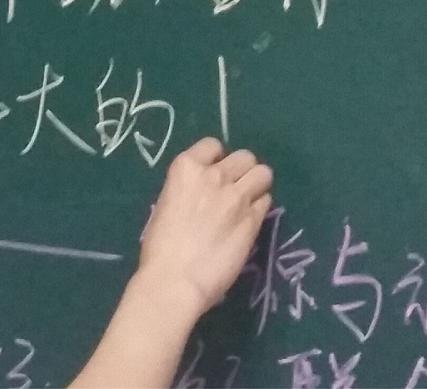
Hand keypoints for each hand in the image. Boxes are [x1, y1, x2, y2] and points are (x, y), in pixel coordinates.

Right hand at [130, 138, 274, 323]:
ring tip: (248, 204)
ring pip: (263, 173)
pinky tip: (249, 223)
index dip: (217, 159)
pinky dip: (260, 209)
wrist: (174, 281)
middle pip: (245, 156)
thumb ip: (189, 191)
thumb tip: (203, 195)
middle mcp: (214, 175)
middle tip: (235, 191)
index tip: (214, 175)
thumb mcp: (168, 205)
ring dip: (257, 185)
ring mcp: (237, 197)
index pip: (213, 145)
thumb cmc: (159, 249)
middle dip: (242, 170)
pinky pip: (266, 202)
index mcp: (186, 168)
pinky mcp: (253, 219)